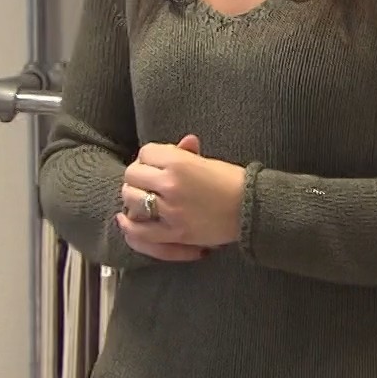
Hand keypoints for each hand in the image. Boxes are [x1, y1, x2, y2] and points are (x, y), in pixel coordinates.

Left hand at [117, 134, 246, 257]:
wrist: (251, 209)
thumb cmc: (233, 182)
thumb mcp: (208, 161)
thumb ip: (186, 153)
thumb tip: (180, 144)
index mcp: (179, 162)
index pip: (145, 152)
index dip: (150, 158)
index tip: (157, 164)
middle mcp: (170, 184)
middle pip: (133, 174)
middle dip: (138, 175)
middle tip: (147, 180)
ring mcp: (169, 210)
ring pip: (131, 199)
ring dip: (134, 196)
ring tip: (142, 197)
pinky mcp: (173, 233)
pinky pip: (139, 231)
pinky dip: (129, 225)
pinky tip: (125, 219)